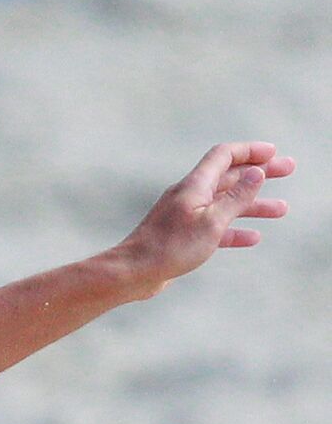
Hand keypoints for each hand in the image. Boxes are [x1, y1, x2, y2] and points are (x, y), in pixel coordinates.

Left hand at [118, 141, 293, 296]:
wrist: (134, 272)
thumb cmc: (171, 247)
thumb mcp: (212, 222)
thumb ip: (236, 198)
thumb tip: (255, 172)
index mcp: (194, 186)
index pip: (224, 156)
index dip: (250, 151)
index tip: (274, 152)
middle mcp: (189, 196)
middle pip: (228, 177)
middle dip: (259, 172)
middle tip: (288, 169)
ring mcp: (185, 215)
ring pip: (225, 204)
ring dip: (253, 204)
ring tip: (282, 210)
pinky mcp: (182, 235)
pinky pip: (214, 228)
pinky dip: (235, 230)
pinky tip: (253, 237)